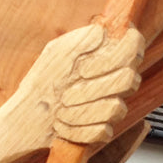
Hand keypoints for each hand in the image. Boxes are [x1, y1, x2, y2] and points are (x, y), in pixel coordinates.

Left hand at [17, 23, 143, 147]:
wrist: (27, 114)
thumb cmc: (42, 80)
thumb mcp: (57, 53)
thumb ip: (80, 41)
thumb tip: (102, 31)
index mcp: (107, 57)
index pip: (134, 47)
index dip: (118, 57)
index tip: (85, 68)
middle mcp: (115, 80)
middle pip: (129, 80)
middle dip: (93, 89)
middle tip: (66, 93)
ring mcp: (112, 107)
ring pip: (116, 108)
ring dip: (80, 110)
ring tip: (61, 109)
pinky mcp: (103, 131)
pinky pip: (102, 131)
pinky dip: (77, 129)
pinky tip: (62, 125)